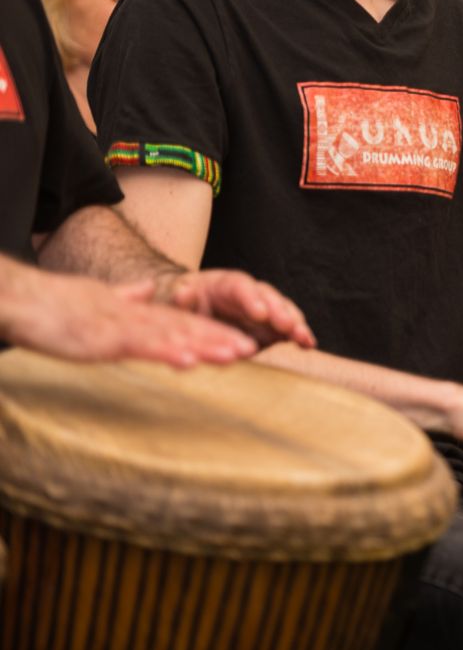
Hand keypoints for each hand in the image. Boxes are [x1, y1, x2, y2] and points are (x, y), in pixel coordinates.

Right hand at [2, 270, 257, 367]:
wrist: (20, 299)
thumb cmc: (53, 307)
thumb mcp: (97, 303)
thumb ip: (126, 297)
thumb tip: (148, 289)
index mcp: (132, 312)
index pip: (178, 322)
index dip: (210, 331)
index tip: (239, 342)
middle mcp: (132, 317)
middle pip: (182, 327)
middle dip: (218, 338)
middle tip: (253, 348)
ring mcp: (118, 326)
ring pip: (170, 335)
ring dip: (204, 344)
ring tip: (235, 353)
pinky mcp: (101, 337)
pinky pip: (138, 346)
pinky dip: (165, 351)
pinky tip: (189, 359)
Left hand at [153, 270, 315, 348]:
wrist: (197, 313)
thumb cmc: (188, 304)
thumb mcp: (179, 299)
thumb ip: (182, 298)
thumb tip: (183, 293)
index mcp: (227, 284)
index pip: (241, 287)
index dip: (252, 300)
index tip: (260, 313)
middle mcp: (251, 294)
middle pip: (269, 297)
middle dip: (279, 312)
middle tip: (287, 326)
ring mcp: (265, 310)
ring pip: (284, 311)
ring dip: (295, 324)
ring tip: (302, 337)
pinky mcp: (272, 328)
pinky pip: (289, 329)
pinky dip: (300, 336)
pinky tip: (309, 345)